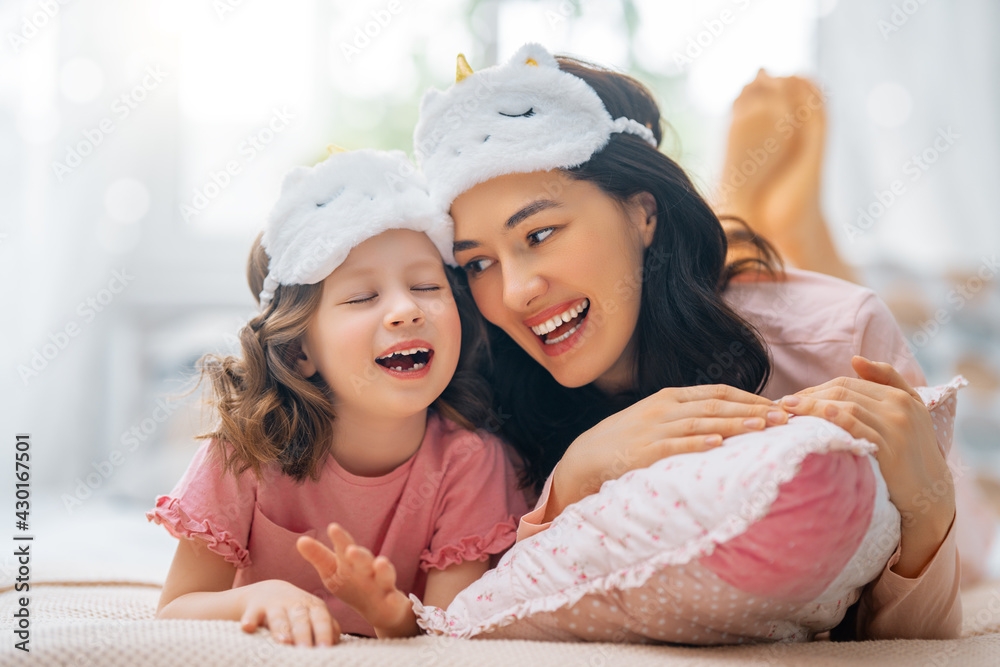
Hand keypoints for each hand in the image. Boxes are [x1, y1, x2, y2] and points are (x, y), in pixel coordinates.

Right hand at [238, 579, 339, 646]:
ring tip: (284, 642)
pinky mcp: (254, 607)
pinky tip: (247, 628)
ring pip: (278, 617)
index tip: (325, 649)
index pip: (321, 619)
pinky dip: (249, 620)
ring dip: (281, 629)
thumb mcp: (314, 615)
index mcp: (314, 607)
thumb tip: (337, 645)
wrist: (268, 592)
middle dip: (303, 634)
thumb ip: (328, 627)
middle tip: (305, 650)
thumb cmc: (298, 611)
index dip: (323, 632)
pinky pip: (251, 614)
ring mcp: (275, 604)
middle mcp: (295, 604)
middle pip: (301, 619)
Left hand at [297, 524, 415, 636]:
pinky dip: (395, 600)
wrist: (382, 609)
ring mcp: (382, 585)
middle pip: (364, 560)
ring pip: (384, 575)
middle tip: (350, 550)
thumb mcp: (334, 572)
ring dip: (383, 569)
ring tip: (381, 562)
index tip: (332, 528)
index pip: (344, 549)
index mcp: (351, 563)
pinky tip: (393, 598)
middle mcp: (368, 570)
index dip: (340, 539)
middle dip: (359, 555)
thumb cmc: (354, 586)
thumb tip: (300, 540)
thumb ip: (319, 557)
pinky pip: (395, 601)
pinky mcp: (392, 602)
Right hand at [548, 384, 788, 519]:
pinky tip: (719, 442)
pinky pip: (677, 444)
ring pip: (703, 422)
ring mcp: (654, 429)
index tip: (777, 406)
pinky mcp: (645, 451)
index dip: (750, 397)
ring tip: (763, 427)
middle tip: (784, 417)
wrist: (585, 458)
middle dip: (753, 410)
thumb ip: (686, 415)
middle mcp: (664, 408)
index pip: (718, 392)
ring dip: (736, 424)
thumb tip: (726, 419)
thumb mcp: (655, 418)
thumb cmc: (626, 440)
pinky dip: (699, 442)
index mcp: (669, 397)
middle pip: (717, 405)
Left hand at [778, 356, 954, 575]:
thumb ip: (886, 381)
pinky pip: (856, 428)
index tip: (793, 398)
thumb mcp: (909, 411)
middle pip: (843, 392)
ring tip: (787, 412)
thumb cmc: (912, 451)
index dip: (816, 388)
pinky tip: (814, 418)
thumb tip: (855, 359)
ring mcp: (895, 427)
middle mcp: (899, 407)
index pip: (847, 383)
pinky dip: (834, 418)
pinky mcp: (890, 449)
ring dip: (812, 406)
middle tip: (782, 404)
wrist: (930, 493)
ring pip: (845, 406)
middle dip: (808, 396)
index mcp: (900, 395)